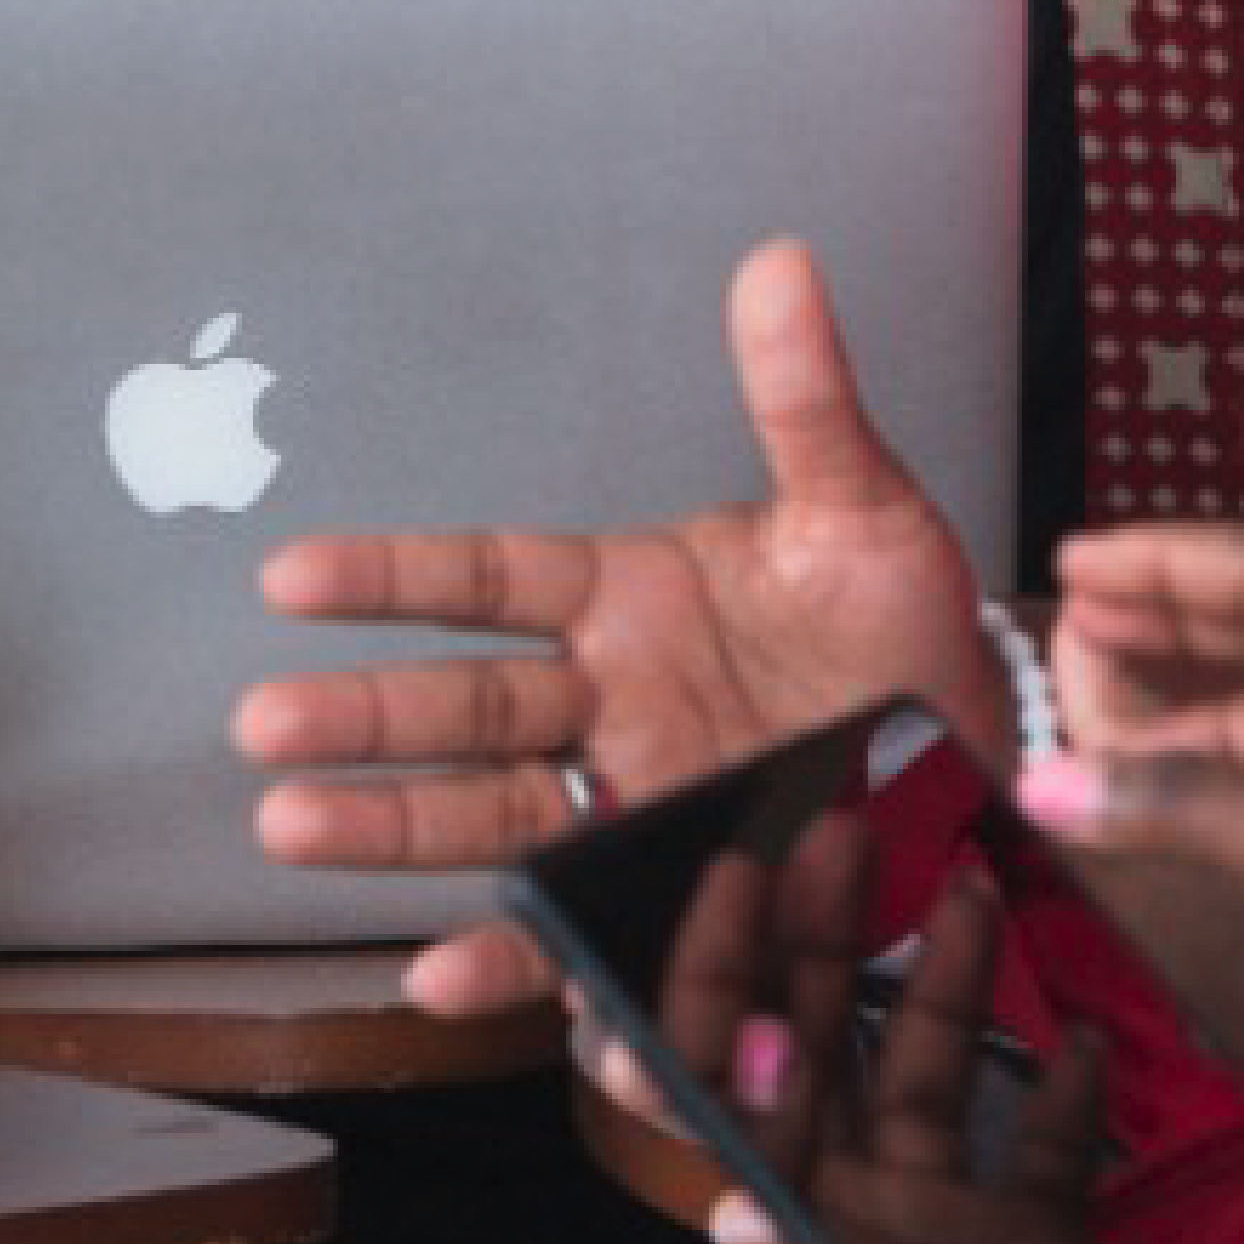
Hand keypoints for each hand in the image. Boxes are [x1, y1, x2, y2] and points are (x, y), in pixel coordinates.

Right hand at [233, 239, 1008, 1013]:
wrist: (982, 761)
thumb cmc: (904, 628)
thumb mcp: (862, 511)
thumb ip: (805, 402)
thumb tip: (781, 266)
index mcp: (631, 600)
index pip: (489, 579)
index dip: (391, 576)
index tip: (290, 577)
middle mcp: (610, 704)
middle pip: (465, 707)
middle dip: (362, 718)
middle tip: (262, 725)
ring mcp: (632, 803)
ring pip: (489, 814)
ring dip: (388, 827)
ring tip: (291, 827)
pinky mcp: (670, 893)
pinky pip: (578, 932)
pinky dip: (509, 961)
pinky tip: (437, 977)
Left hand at [678, 813, 1133, 1243]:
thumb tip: (732, 1215)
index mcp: (803, 1222)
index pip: (728, 1072)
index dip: (721, 971)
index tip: (733, 869)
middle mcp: (857, 1204)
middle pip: (821, 1041)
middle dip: (822, 933)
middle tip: (837, 829)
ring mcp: (945, 1221)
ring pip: (931, 1069)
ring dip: (951, 979)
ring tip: (974, 884)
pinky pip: (1042, 1149)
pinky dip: (1068, 1090)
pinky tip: (1090, 1026)